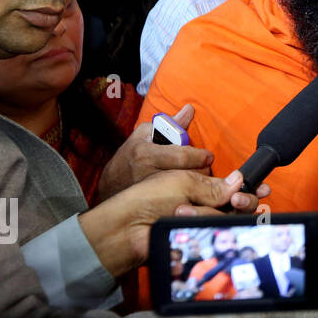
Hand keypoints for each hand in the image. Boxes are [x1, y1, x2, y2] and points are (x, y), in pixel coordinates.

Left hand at [78, 168, 270, 278]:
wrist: (126, 227)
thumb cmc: (148, 198)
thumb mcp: (183, 181)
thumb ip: (214, 185)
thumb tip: (240, 181)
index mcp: (200, 186)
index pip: (234, 188)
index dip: (249, 189)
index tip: (262, 189)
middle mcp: (204, 206)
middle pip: (240, 206)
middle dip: (240, 201)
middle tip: (235, 201)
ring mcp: (201, 224)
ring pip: (228, 220)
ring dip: (206, 213)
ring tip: (180, 210)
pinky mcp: (197, 240)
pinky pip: (214, 234)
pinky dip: (201, 225)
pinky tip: (183, 220)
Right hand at [96, 103, 215, 200]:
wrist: (109, 187)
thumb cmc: (129, 157)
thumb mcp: (144, 135)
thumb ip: (169, 124)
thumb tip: (189, 109)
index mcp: (145, 154)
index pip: (182, 156)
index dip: (199, 157)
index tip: (208, 156)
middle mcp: (148, 175)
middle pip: (188, 176)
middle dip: (203, 172)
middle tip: (207, 168)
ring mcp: (151, 194)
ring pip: (186, 191)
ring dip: (199, 185)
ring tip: (201, 179)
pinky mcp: (153, 207)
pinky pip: (180, 202)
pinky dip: (191, 197)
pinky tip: (194, 194)